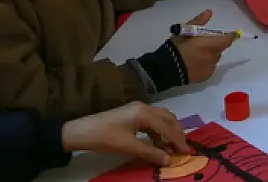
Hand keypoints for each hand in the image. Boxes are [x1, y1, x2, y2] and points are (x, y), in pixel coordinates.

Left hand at [61, 102, 188, 165]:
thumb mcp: (128, 147)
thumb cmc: (105, 137)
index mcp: (145, 113)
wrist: (81, 131)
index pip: (168, 126)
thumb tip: (168, 160)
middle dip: (177, 132)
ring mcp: (138, 108)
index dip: (178, 140)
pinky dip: (158, 131)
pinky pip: (152, 120)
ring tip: (170, 147)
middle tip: (181, 147)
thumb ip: (151, 152)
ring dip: (168, 131)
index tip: (186, 151)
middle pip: (168, 117)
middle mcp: (144, 107)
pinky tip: (157, 142)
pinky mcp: (132, 113)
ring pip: (161, 118)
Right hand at [172, 10, 236, 83]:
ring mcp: (210, 68)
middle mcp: (213, 56)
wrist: (167, 69)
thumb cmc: (176, 47)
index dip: (230, 36)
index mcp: (210, 44)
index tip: (230, 33)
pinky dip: (205, 64)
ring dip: (210, 55)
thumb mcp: (185, 31)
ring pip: (215, 59)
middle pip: (220, 49)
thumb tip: (209, 12)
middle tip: (204, 43)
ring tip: (196, 54)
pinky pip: (210, 68)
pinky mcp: (205, 77)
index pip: (227, 39)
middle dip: (215, 45)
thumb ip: (199, 22)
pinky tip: (194, 63)